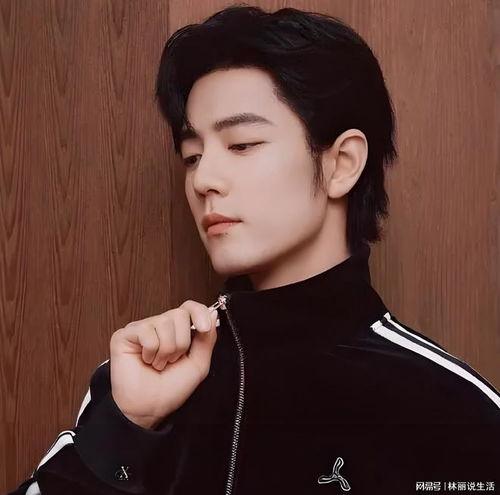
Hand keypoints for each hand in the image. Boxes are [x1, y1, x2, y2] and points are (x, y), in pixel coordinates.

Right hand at [109, 299, 218, 428]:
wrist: (149, 408)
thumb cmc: (171, 389)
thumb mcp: (198, 364)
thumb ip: (207, 339)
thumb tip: (213, 312)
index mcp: (177, 330)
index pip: (189, 307)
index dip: (198, 312)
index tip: (204, 328)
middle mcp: (159, 325)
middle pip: (179, 315)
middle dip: (181, 343)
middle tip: (171, 360)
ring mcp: (142, 328)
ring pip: (164, 323)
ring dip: (166, 351)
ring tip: (158, 363)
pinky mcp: (125, 334)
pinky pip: (147, 333)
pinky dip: (151, 352)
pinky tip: (145, 360)